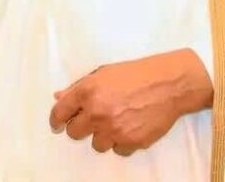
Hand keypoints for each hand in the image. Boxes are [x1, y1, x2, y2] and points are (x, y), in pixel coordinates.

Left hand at [48, 49, 212, 155]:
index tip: (58, 124)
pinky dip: (121, 142)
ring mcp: (114, 129)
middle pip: (74, 133)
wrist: (168, 84)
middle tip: (91, 120)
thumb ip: (78, 86)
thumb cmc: (136, 74)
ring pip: (96, 145)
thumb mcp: (103, 73)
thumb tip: (58, 97)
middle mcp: (97, 112)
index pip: (60, 113)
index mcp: (87, 91)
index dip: (56, 120)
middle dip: (79, 127)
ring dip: (102, 136)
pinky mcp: (131, 142)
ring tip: (115, 121)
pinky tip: (129, 127)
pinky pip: (117, 150)